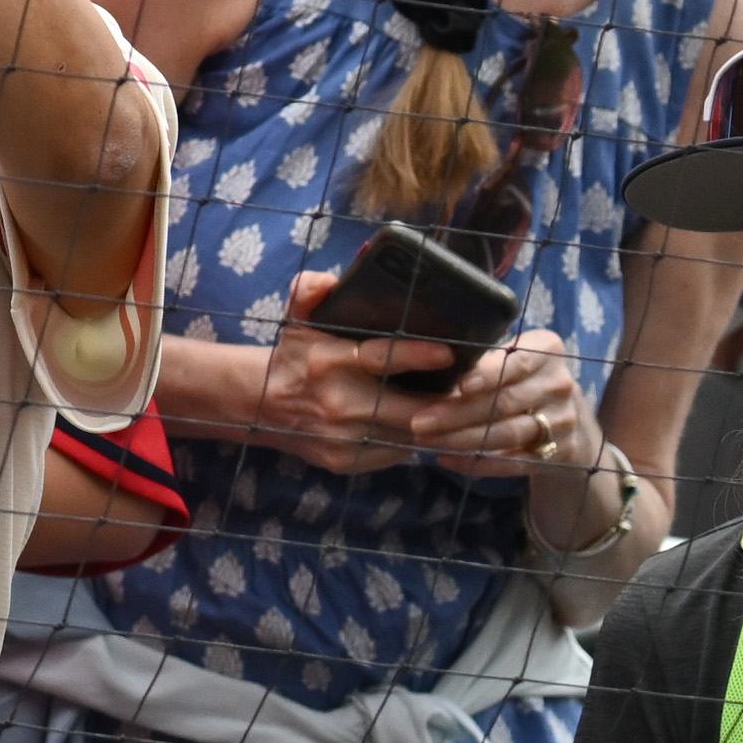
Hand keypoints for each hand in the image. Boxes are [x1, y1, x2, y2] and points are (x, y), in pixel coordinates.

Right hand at [245, 315, 556, 476]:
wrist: (258, 407)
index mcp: (327, 361)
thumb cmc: (292, 354)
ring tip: (476, 413)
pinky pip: (398, 453)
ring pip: (409, 437)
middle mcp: (337, 404)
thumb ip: (309, 291)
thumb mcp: (296, 316)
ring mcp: (343, 440)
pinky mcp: (348, 462)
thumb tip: (332, 280)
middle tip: (484, 392)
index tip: (451, 351)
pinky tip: (444, 431)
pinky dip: (422, 441)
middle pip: (408, 409)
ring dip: (443, 427)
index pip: (379, 358)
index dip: (417, 356)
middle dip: (449, 404)